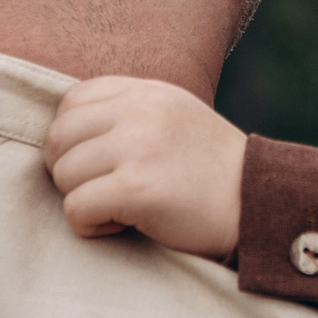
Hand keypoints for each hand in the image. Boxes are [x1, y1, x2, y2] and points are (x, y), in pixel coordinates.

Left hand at [43, 76, 245, 259]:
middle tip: (106, 190)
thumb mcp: (172, 117)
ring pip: (63, 176)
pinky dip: (91, 226)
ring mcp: (138, 147)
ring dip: (83, 200)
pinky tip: (124, 224)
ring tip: (122, 206)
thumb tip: (64, 130)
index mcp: (146, 91)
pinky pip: (76, 208)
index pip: (71, 102)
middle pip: (58, 139)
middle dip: (71, 172)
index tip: (104, 162)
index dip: (76, 139)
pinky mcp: (137, 188)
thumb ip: (126, 112)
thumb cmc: (210, 171)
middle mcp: (140, 111)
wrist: (258, 205)